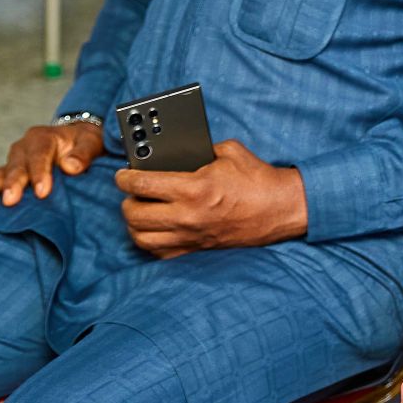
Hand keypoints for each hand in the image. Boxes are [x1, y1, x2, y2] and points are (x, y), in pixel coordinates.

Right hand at [0, 121, 103, 205]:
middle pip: (15, 166)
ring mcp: (12, 162)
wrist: (75, 143)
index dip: (40, 173)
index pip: (39, 155)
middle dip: (12, 183)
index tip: (42, 192)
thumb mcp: (91, 143)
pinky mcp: (7, 175)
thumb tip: (71, 166)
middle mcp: (23, 148)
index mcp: (43, 138)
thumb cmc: (84, 144)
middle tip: (10, 200)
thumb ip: (83, 153)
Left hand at [113, 138, 308, 257]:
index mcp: (194, 188)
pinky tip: (155, 230)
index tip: (122, 175)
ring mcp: (190, 235)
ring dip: (134, 224)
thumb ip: (198, 149)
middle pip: (134, 214)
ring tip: (139, 211)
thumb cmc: (257, 179)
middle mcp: (187, 215)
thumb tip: (175, 151)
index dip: (124, 178)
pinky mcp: (196, 248)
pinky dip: (150, 242)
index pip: (142, 184)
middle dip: (127, 200)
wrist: (280, 209)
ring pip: (141, 237)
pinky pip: (159, 252)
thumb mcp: (228, 151)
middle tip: (132, 192)